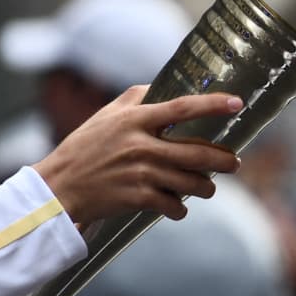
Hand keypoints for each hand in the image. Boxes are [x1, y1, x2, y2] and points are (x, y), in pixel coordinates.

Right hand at [33, 86, 245, 225]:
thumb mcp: (105, 116)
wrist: (58, 188)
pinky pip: (173, 205)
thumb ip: (135, 99)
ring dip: (206, 187)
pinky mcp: (137, 198)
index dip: (213, 104)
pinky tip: (178, 207)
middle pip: (197, 152)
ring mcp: (140, 173)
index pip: (182, 107)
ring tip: (208, 187)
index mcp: (135, 120)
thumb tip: (161, 87)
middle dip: (224, 161)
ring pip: (191, 182)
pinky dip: (180, 208)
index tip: (237, 103)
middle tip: (234, 163)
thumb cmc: (83, 148)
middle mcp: (141, 145)